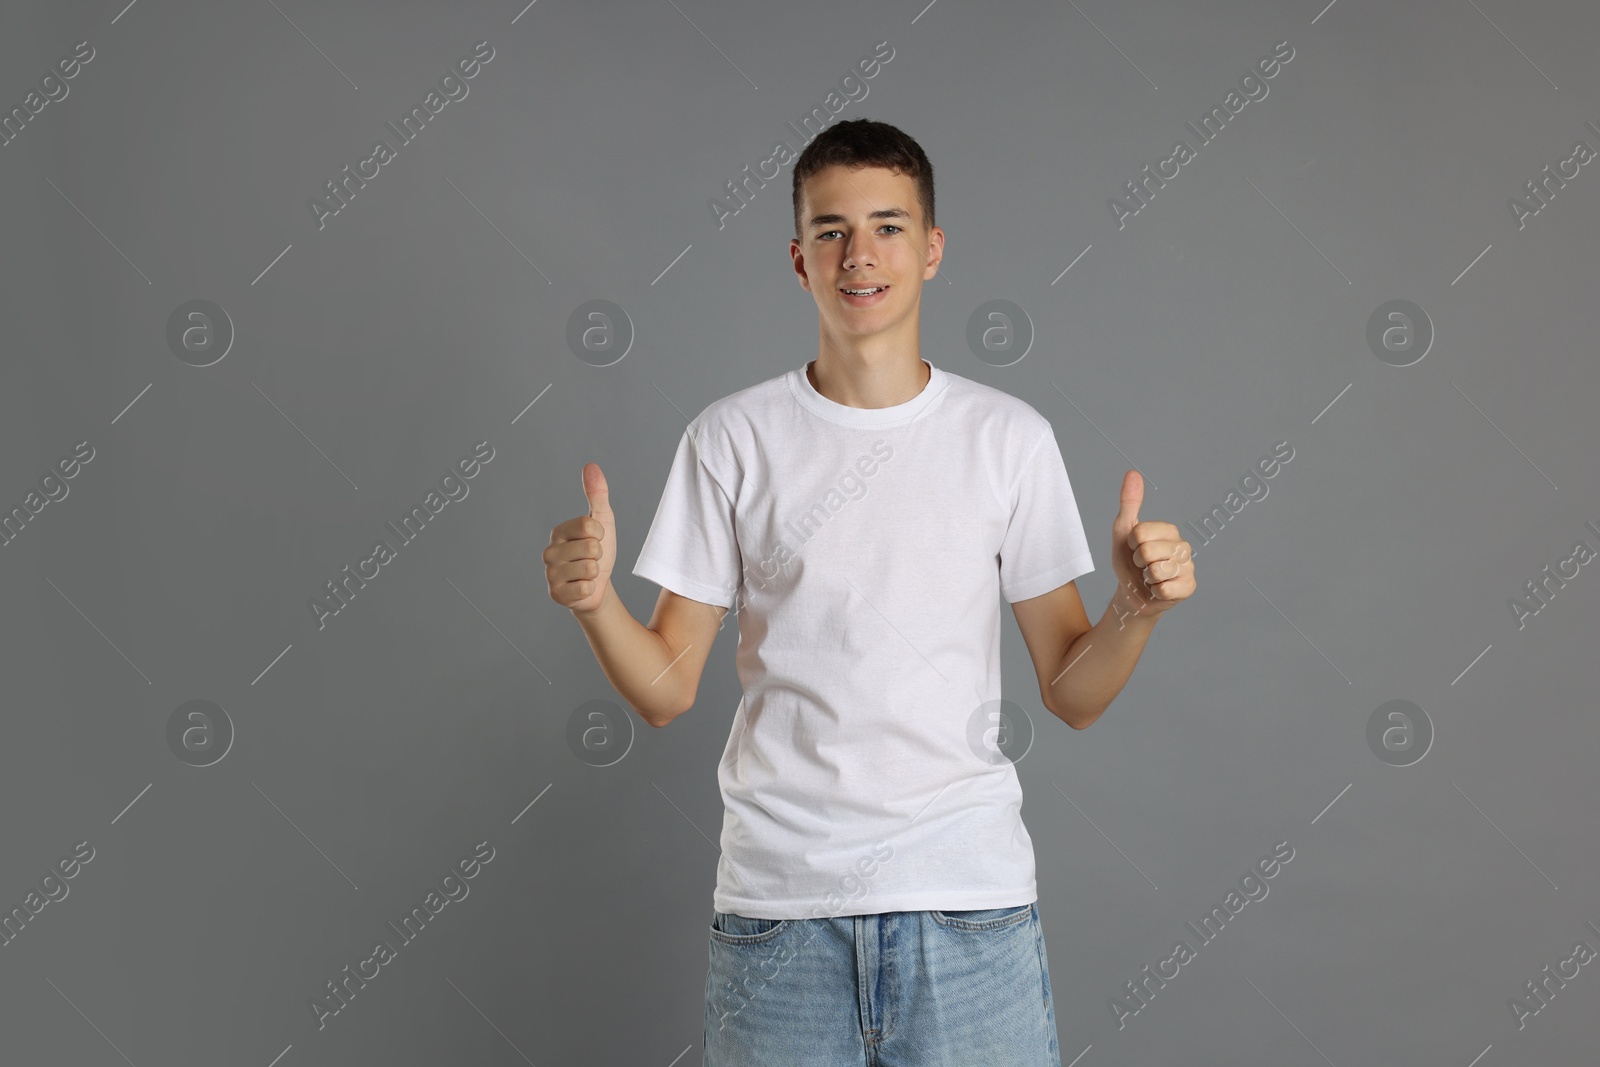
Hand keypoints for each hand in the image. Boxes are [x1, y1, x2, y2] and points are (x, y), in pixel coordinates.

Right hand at [544, 462, 616, 614]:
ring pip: (589, 568)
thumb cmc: (598, 553)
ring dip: (595, 573)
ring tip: (587, 574)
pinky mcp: (556, 594)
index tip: (596, 540)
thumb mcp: (602, 521)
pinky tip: (583, 588)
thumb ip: (597, 494)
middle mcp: (549, 552)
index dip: (601, 534)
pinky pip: (585, 588)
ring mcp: (550, 574)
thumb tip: (591, 465)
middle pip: (591, 547)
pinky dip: (591, 589)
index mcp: (558, 531)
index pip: (589, 525)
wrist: (597, 587)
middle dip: (599, 556)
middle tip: (591, 560)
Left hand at [1109, 469, 1194, 620]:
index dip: (1131, 544)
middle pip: (1148, 551)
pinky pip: (1165, 588)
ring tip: (1150, 577)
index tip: (1134, 548)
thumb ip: (1129, 503)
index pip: (1140, 533)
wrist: (1131, 593)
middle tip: (1142, 565)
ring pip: (1157, 570)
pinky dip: (1155, 592)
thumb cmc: (1129, 562)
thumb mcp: (1122, 531)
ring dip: (1147, 578)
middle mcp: (1183, 546)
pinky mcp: (1188, 587)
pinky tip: (1158, 589)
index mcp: (1168, 530)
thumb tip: (1132, 473)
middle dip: (1138, 561)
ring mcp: (1188, 567)